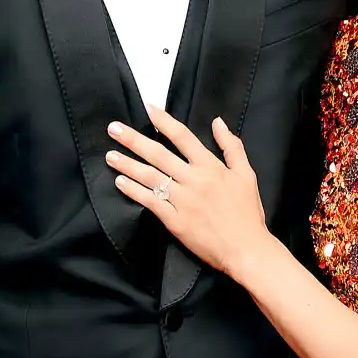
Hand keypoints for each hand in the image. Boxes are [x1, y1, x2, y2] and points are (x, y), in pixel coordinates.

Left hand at [105, 107, 269, 276]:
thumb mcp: (246, 174)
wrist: (246, 249)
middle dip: (133, 140)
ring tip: (110, 155)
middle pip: (158, 154)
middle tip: (114, 129)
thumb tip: (218, 122)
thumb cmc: (247, 213)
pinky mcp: (175, 221)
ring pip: (150, 177)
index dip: (164, 121)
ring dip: (127, 164)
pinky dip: (134, 191)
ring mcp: (182, 201)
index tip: (148, 108)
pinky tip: (120, 182)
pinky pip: (150, 202)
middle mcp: (194, 180)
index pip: (183, 136)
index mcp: (210, 166)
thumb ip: (232, 146)